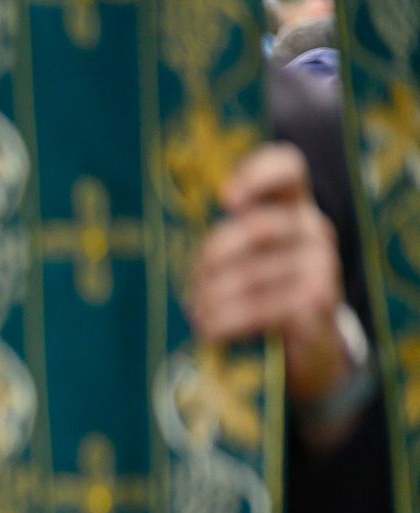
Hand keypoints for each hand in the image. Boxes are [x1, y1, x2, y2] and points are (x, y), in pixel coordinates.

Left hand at [186, 142, 348, 405]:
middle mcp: (314, 228)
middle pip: (251, 228)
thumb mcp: (247, 258)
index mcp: (294, 206)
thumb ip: (227, 240)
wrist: (309, 344)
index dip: (257, 174)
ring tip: (199, 315)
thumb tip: (189, 248)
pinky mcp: (317, 301)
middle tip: (195, 287)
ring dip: (210, 301)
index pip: (287, 169)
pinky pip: (256, 309)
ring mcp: (322, 264)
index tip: (226, 199)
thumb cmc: (263, 290)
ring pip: (245, 276)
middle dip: (210, 261)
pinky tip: (211, 332)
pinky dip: (224, 324)